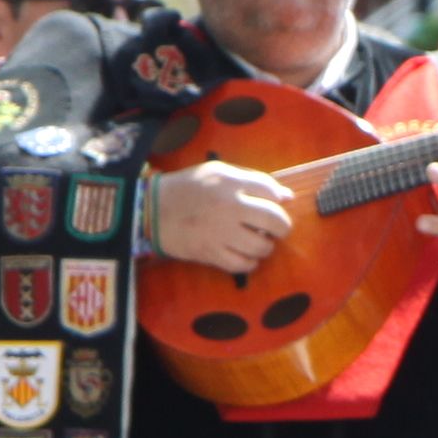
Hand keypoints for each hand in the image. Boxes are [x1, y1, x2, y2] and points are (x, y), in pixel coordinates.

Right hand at [149, 159, 294, 275]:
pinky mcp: (211, 254)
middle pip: (275, 220)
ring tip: (257, 241)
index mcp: (230, 182)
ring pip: (262, 246)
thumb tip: (286, 196)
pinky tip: (245, 255)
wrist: (150, 210)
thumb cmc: (187, 188)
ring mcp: (221, 233)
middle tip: (275, 229)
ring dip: (266, 246)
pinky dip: (250, 262)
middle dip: (282, 227)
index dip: (278, 200)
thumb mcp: (217, 173)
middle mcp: (230, 207)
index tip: (275, 205)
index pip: (271, 191)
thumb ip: (251, 180)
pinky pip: (243, 265)